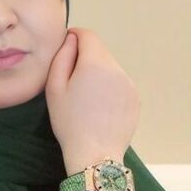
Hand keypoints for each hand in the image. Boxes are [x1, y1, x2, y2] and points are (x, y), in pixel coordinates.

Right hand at [45, 27, 140, 173]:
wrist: (95, 154)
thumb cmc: (69, 123)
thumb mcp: (54, 89)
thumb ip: (62, 58)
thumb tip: (71, 39)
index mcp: (95, 63)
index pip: (87, 35)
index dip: (74, 38)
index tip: (66, 50)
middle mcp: (117, 68)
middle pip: (100, 52)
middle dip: (86, 60)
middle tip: (72, 84)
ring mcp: (129, 83)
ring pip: (110, 69)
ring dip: (99, 75)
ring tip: (87, 101)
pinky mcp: (135, 98)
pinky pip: (120, 85)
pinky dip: (110, 89)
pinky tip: (100, 110)